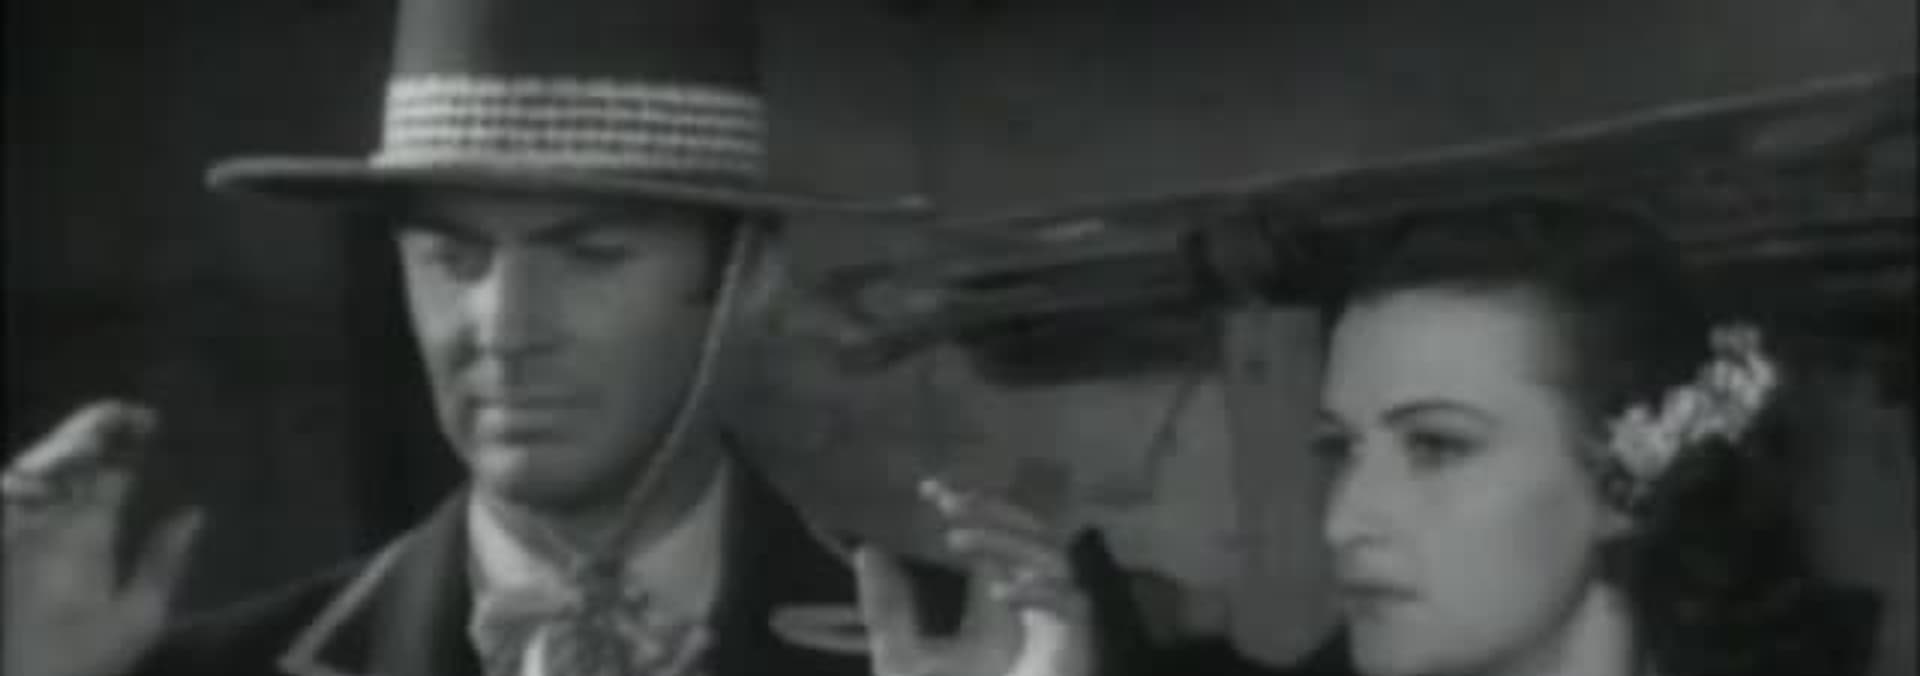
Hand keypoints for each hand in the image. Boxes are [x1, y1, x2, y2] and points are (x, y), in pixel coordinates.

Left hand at [3, 400, 203, 675]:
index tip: (152, 419)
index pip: (107, 470)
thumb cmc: (81, 660)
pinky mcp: (5, 547)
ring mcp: (13, 533)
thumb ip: (164, 563)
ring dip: (66, 447)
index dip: (127, 438)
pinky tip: (56, 476)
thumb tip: (193, 513)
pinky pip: (15, 496)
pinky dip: (36, 476)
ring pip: (32, 472)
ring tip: (99, 436)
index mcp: (81, 536)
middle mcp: (39, 522)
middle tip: (131, 415)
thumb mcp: (137, 621)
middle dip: (95, 428)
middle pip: (63, 458)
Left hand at [855, 478, 1091, 675]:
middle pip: (1028, 537)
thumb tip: (869, 549)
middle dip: (991, 511)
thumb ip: (888, 609)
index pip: (992, 541)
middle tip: (947, 499)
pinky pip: (1072, 608)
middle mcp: (1030, 610)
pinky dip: (1041, 592)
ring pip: (1052, 560)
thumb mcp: (903, 660)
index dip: (971, 508)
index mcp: (994, 608)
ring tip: (956, 537)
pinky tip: (1000, 590)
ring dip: (1008, 542)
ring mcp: (1057, 630)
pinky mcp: (1075, 652)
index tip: (930, 489)